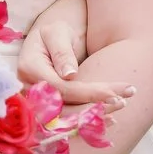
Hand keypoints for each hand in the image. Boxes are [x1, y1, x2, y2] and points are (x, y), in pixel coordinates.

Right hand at [17, 3, 133, 112]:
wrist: (51, 42)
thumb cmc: (55, 33)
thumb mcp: (58, 32)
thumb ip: (62, 51)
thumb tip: (69, 75)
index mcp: (29, 69)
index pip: (62, 89)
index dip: (88, 94)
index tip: (114, 93)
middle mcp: (29, 90)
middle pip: (64, 109)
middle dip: (95, 108)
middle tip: (123, 101)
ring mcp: (37, 102)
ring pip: (67, 119)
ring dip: (95, 117)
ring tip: (121, 106)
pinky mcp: (48, 109)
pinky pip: (68, 120)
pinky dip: (89, 120)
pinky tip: (110, 118)